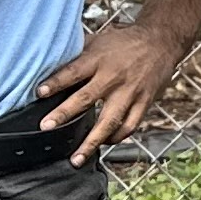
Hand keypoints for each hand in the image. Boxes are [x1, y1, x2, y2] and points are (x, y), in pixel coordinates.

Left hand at [34, 18, 187, 162]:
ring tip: (76, 159)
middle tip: (46, 127)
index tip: (38, 93)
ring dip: (91, 142)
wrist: (161, 42)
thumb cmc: (124, 41)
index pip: (73, 72)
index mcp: (98, 59)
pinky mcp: (144, 102)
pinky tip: (103, 144)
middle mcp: (113, 76)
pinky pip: (129, 126)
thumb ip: (77, 54)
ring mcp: (130, 92)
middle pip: (86, 98)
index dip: (55, 82)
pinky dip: (115, 138)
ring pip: (109, 121)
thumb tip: (48, 64)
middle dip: (64, 114)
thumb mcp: (98, 40)